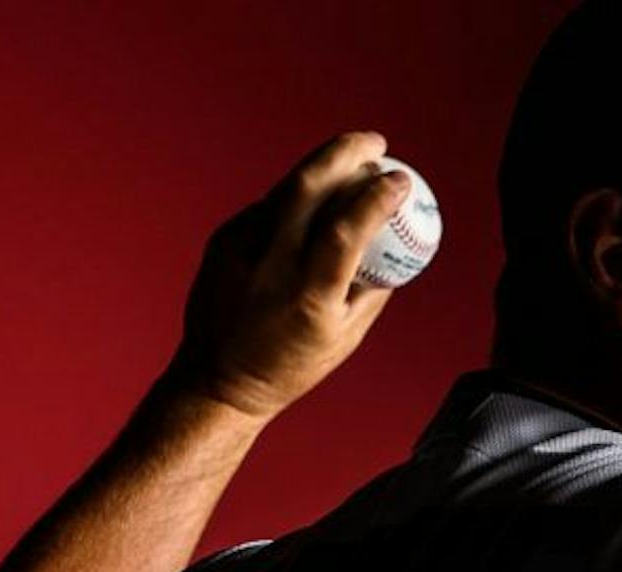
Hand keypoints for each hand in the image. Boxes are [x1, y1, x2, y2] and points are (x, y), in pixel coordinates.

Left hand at [164, 131, 413, 422]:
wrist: (219, 379)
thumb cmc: (294, 364)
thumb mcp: (346, 336)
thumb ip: (371, 288)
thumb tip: (395, 245)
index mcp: (308, 295)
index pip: (346, 230)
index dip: (377, 198)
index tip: (402, 179)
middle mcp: (270, 265)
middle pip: (306, 187)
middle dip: (344, 153)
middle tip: (375, 142)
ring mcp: (240, 248)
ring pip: (285, 190)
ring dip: (322, 168)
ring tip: (351, 161)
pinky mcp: (223, 240)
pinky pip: (268, 209)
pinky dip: (297, 200)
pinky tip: (315, 204)